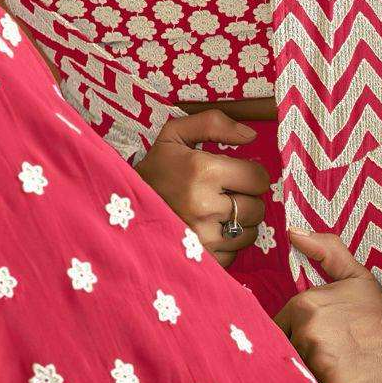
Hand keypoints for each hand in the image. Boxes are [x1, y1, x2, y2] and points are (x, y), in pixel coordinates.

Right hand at [134, 108, 270, 266]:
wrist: (123, 206)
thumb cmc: (156, 168)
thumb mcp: (175, 134)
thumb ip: (213, 123)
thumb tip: (251, 135)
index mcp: (204, 171)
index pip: (258, 178)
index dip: (251, 174)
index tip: (238, 174)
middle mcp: (205, 206)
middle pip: (257, 207)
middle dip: (247, 198)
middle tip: (227, 193)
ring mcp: (202, 237)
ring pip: (249, 232)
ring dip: (240, 222)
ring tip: (219, 212)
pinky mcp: (199, 258)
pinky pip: (233, 253)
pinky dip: (227, 243)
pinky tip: (210, 230)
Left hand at [272, 228, 381, 382]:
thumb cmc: (381, 307)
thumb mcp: (353, 274)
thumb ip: (323, 251)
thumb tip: (291, 232)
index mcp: (303, 306)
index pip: (277, 334)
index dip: (292, 342)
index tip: (312, 346)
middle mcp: (308, 332)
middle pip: (289, 359)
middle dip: (302, 363)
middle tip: (329, 362)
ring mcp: (323, 360)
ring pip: (303, 381)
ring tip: (336, 377)